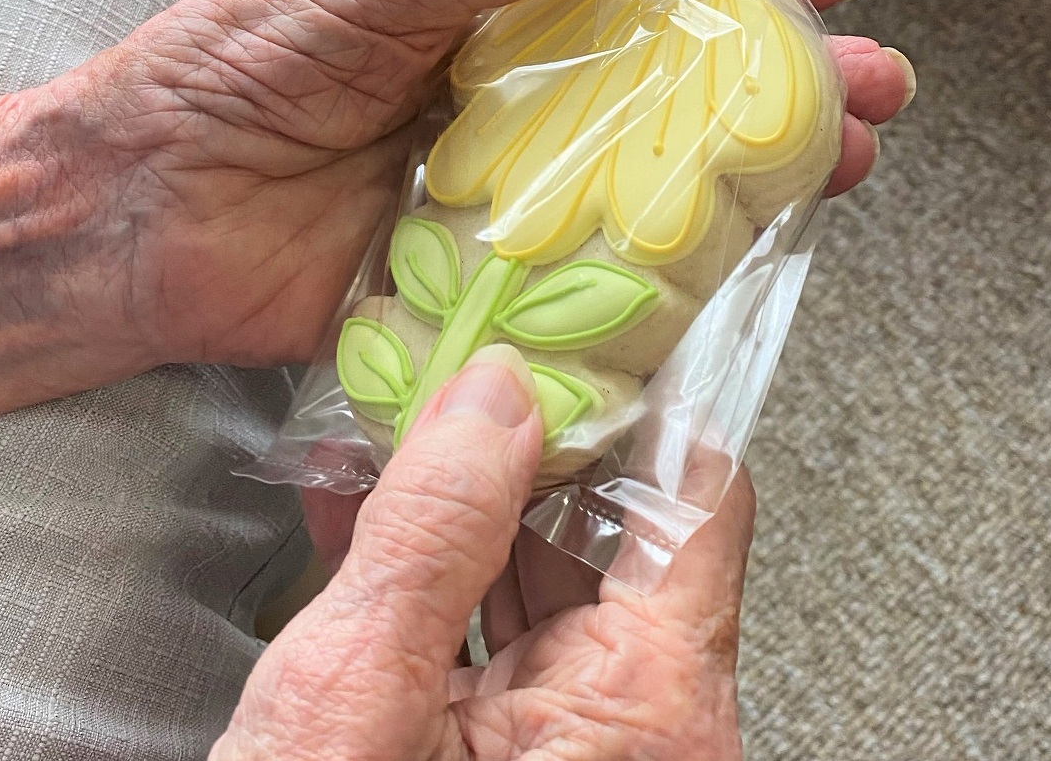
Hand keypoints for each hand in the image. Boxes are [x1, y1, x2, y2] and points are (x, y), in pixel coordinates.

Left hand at [76, 0, 911, 369]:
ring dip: (745, 182)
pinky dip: (656, 290)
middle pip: (664, 91)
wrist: (129, 219)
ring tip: (839, 175)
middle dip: (775, 88)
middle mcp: (503, 105)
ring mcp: (495, 201)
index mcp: (481, 14)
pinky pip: (579, 292)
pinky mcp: (471, 290)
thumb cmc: (222, 82)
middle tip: (869, 92)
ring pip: (643, 188)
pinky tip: (734, 281)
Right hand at [213, 343, 754, 760]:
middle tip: (454, 371)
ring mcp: (592, 745)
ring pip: (549, 573)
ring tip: (392, 436)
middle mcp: (651, 727)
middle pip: (614, 525)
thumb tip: (492, 398)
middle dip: (522, 446)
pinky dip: (441, 576)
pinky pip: (504, 633)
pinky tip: (370, 522)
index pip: (695, 493)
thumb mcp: (355, 699)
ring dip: (467, 506)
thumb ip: (431, 533)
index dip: (638, 399)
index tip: (575, 332)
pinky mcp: (533, 758)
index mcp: (651, 708)